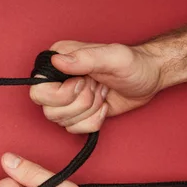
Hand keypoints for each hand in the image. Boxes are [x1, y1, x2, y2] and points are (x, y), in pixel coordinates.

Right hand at [30, 41, 162, 132]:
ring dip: (88, 111)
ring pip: (60, 122)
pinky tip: (103, 107)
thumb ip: (85, 58)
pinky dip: (92, 122)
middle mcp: (57, 81)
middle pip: (48, 110)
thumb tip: (57, 60)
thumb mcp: (113, 57)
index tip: (83, 83)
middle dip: (80, 104)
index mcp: (58, 61)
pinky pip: (73, 130)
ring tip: (102, 94)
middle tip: (97, 88)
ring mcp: (65, 99)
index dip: (60, 94)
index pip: (37, 90)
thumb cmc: (134, 64)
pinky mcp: (75, 114)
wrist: (149, 78)